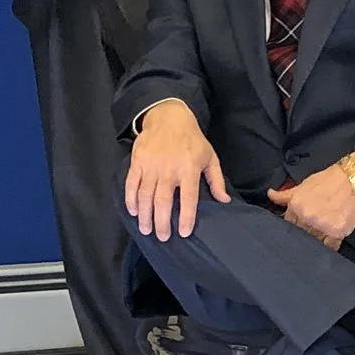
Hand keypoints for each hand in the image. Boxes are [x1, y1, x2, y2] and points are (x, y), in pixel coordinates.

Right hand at [126, 99, 229, 241]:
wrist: (169, 117)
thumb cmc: (192, 140)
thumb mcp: (210, 157)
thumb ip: (216, 180)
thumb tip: (224, 201)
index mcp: (189, 169)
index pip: (188, 198)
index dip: (185, 217)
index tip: (183, 233)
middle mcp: (169, 169)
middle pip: (163, 201)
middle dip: (161, 222)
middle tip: (162, 237)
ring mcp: (151, 165)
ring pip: (145, 196)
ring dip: (144, 216)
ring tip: (146, 230)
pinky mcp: (138, 162)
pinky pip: (131, 184)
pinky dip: (130, 200)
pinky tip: (133, 212)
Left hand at [267, 165, 354, 247]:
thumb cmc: (331, 179)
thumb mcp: (304, 184)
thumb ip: (286, 195)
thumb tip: (271, 195)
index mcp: (297, 206)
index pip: (288, 224)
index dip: (294, 226)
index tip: (300, 226)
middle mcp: (308, 217)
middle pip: (301, 235)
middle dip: (305, 233)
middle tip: (314, 228)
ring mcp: (323, 225)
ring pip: (314, 242)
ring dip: (317, 240)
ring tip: (323, 231)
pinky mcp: (338, 232)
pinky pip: (330, 247)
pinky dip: (330, 246)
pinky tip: (331, 239)